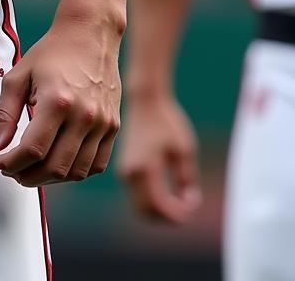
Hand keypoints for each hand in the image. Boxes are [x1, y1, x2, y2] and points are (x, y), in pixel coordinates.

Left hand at [0, 16, 120, 185]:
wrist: (89, 35)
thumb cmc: (50, 53)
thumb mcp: (18, 76)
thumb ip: (4, 113)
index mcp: (58, 101)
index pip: (33, 149)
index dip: (11, 163)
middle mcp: (84, 116)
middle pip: (55, 167)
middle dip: (27, 176)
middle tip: (11, 170)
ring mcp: (103, 124)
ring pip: (76, 171)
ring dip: (50, 178)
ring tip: (31, 170)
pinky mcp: (113, 127)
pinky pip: (96, 164)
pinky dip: (74, 172)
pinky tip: (57, 163)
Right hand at [116, 91, 200, 221]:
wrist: (145, 101)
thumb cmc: (167, 122)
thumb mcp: (185, 149)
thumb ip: (187, 178)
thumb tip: (189, 201)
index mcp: (145, 168)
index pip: (160, 206)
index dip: (179, 214)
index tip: (194, 204)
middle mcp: (130, 173)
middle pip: (146, 212)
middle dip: (168, 217)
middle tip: (187, 207)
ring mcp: (124, 171)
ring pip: (139, 206)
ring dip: (160, 210)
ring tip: (180, 199)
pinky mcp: (124, 168)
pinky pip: (137, 196)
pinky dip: (152, 201)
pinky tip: (168, 191)